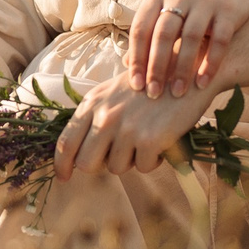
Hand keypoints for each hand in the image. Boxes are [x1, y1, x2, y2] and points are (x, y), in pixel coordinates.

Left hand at [54, 74, 216, 179]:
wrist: (187, 72)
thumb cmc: (151, 83)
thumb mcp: (114, 92)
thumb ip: (95, 116)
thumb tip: (80, 151)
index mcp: (93, 103)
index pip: (66, 142)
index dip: (61, 165)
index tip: (64, 176)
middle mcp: (106, 116)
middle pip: (86, 163)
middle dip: (100, 166)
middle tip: (116, 157)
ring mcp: (127, 129)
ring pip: (116, 168)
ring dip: (131, 160)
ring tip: (144, 140)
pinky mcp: (150, 140)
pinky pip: (143, 167)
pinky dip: (152, 160)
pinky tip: (160, 142)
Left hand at [126, 0, 248, 94]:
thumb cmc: (188, 9)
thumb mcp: (165, 15)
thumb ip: (148, 36)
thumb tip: (128, 65)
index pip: (141, 29)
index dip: (137, 59)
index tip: (136, 85)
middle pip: (164, 34)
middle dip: (157, 67)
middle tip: (154, 93)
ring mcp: (206, 2)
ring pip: (191, 38)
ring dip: (183, 68)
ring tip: (178, 92)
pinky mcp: (229, 11)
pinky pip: (219, 40)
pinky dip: (210, 63)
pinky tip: (203, 83)